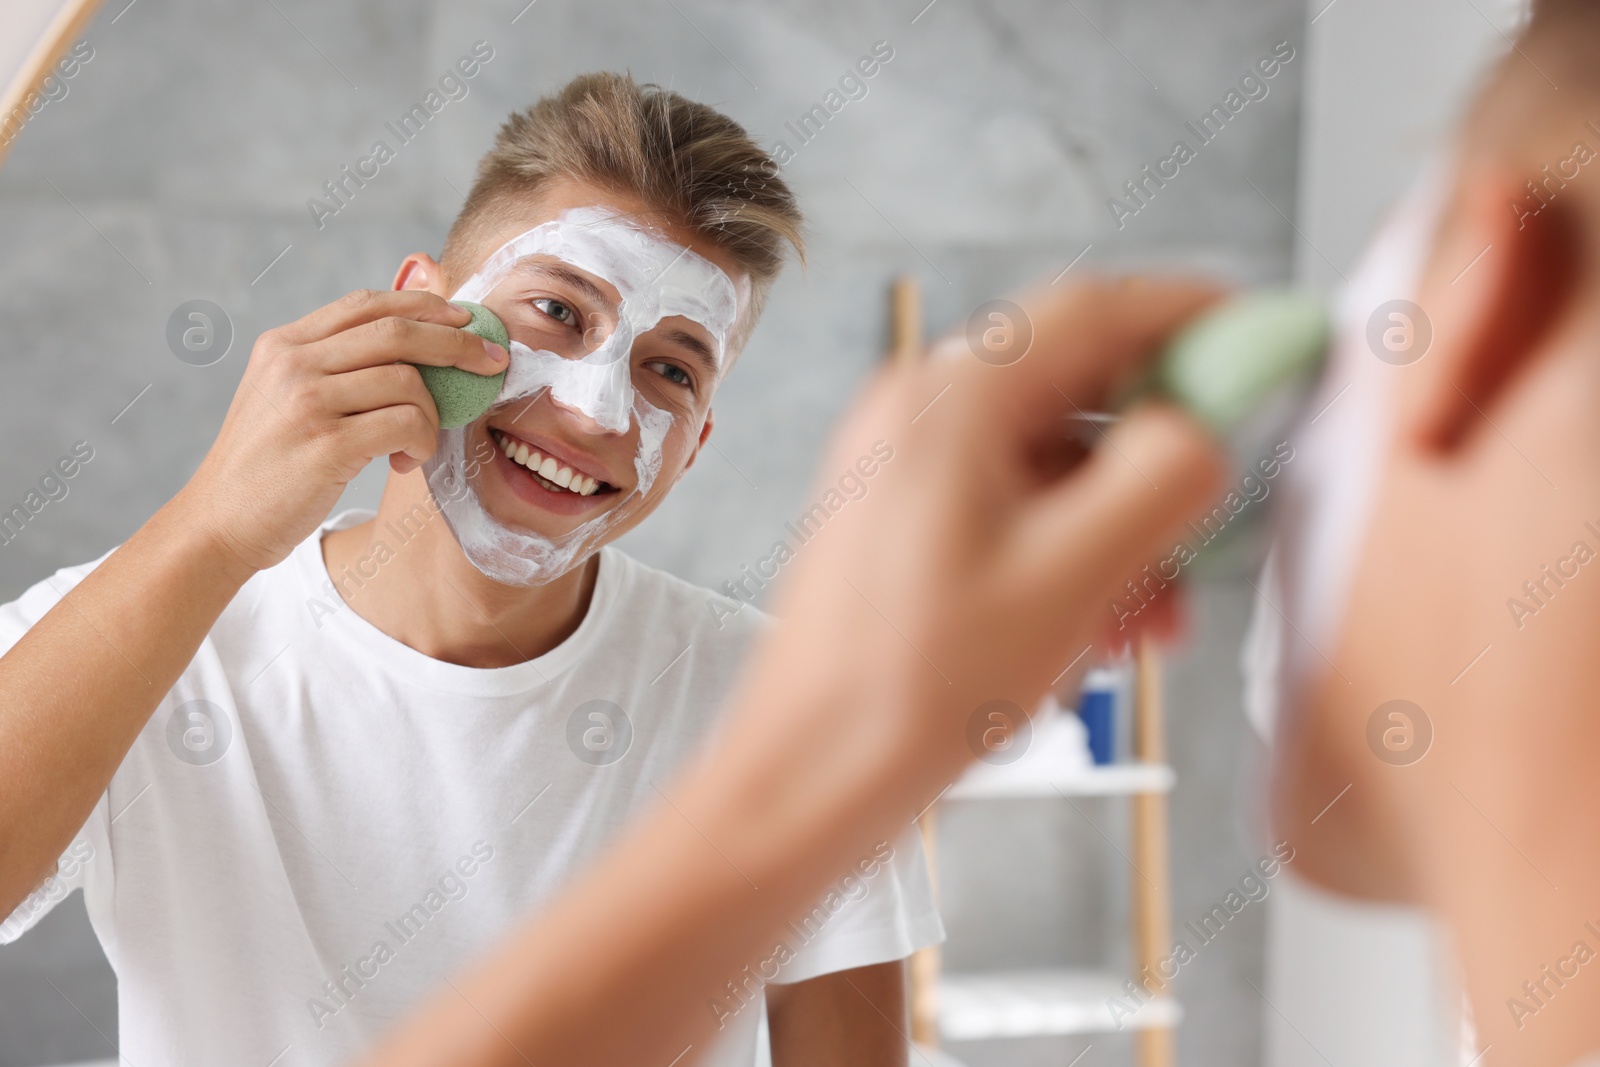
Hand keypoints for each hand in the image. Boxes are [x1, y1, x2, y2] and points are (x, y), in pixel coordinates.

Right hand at [172, 289, 507, 573]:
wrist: (219, 524)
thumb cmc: (269, 466)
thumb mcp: (286, 398)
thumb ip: (335, 363)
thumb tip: (411, 331)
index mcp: (283, 344)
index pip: (366, 305)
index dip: (423, 306)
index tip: (464, 319)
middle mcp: (291, 363)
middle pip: (396, 332)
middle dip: (457, 344)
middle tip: (492, 362)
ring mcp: (306, 402)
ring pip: (407, 381)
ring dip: (431, 413)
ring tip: (417, 442)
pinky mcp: (325, 445)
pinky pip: (405, 424)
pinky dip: (421, 441)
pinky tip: (405, 460)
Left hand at [738, 277, 1230, 809]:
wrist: (805, 779)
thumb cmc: (910, 688)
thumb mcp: (1070, 579)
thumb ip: (1159, 481)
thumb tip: (1202, 431)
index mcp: (948, 400)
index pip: (1093, 312)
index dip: (1192, 317)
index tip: (1262, 339)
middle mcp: (917, 416)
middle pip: (1077, 391)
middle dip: (1159, 461)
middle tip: (1217, 519)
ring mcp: (903, 470)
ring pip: (1051, 464)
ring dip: (1122, 528)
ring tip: (1156, 619)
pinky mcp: (903, 526)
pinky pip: (1014, 511)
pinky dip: (1072, 555)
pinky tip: (1102, 630)